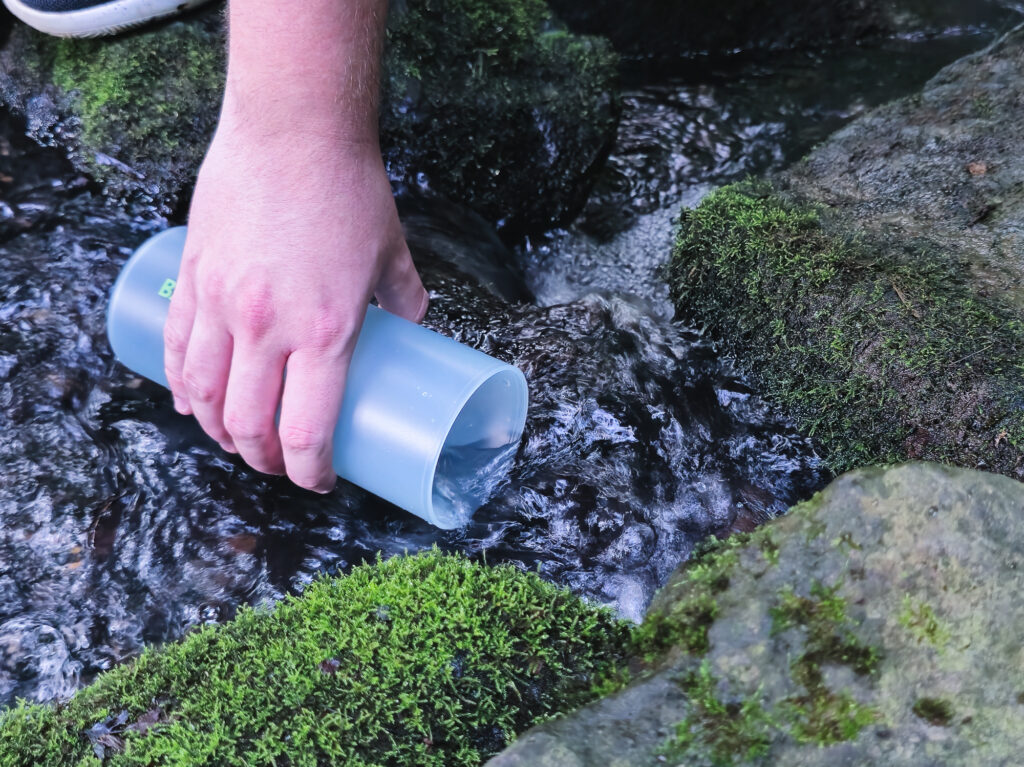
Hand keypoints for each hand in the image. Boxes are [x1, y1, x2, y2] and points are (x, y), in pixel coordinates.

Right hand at [163, 113, 427, 492]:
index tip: (321, 480)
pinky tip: (188, 400)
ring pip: (203, 395)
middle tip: (281, 465)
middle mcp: (268, 327)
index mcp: (326, 331)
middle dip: (265, 461)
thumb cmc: (349, 188)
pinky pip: (178, 347)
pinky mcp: (194, 276)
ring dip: (216, 432)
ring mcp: (222, 302)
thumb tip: (413, 325)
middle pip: (250, 426)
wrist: (293, 128)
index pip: (307, 431)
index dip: (311, 471)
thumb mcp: (393, 252)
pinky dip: (180, 385)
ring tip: (235, 442)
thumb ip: (406, 297)